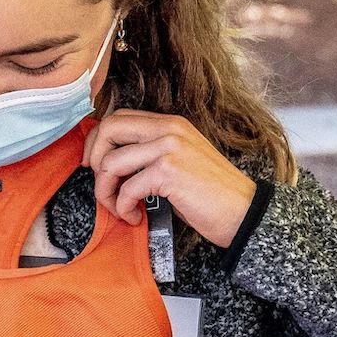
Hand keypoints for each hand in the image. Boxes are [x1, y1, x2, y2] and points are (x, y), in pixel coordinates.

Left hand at [81, 109, 258, 247]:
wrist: (243, 212)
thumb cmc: (211, 194)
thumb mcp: (181, 160)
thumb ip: (151, 152)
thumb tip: (112, 163)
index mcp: (171, 123)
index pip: (118, 118)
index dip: (97, 141)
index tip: (94, 166)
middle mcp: (169, 129)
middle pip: (108, 129)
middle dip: (94, 160)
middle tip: (101, 186)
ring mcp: (169, 148)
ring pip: (110, 162)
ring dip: (106, 192)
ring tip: (120, 209)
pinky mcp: (168, 172)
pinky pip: (126, 188)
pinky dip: (123, 208)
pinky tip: (135, 218)